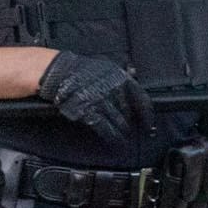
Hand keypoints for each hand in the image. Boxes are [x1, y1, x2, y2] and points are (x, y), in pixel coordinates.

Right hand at [38, 52, 153, 145]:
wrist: (58, 72)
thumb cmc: (81, 70)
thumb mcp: (106, 67)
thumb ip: (120, 76)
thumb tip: (134, 80)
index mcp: (121, 78)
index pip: (141, 99)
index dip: (147, 114)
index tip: (149, 123)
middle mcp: (114, 90)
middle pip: (129, 112)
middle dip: (131, 123)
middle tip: (134, 131)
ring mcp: (101, 101)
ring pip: (118, 120)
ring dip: (122, 131)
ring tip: (125, 138)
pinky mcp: (88, 111)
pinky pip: (104, 126)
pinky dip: (111, 134)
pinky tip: (115, 140)